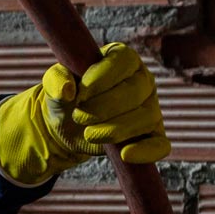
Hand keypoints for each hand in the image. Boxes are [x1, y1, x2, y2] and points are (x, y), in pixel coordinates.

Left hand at [0, 42, 168, 185]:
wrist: (68, 125)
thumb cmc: (66, 97)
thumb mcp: (54, 85)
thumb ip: (56, 80)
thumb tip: (67, 89)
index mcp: (122, 58)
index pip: (123, 61)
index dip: (102, 77)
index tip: (81, 94)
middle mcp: (142, 80)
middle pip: (135, 91)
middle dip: (104, 107)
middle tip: (79, 116)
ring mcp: (151, 107)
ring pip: (146, 117)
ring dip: (115, 128)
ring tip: (89, 133)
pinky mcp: (152, 135)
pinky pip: (159, 144)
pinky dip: (146, 151)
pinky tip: (125, 155)